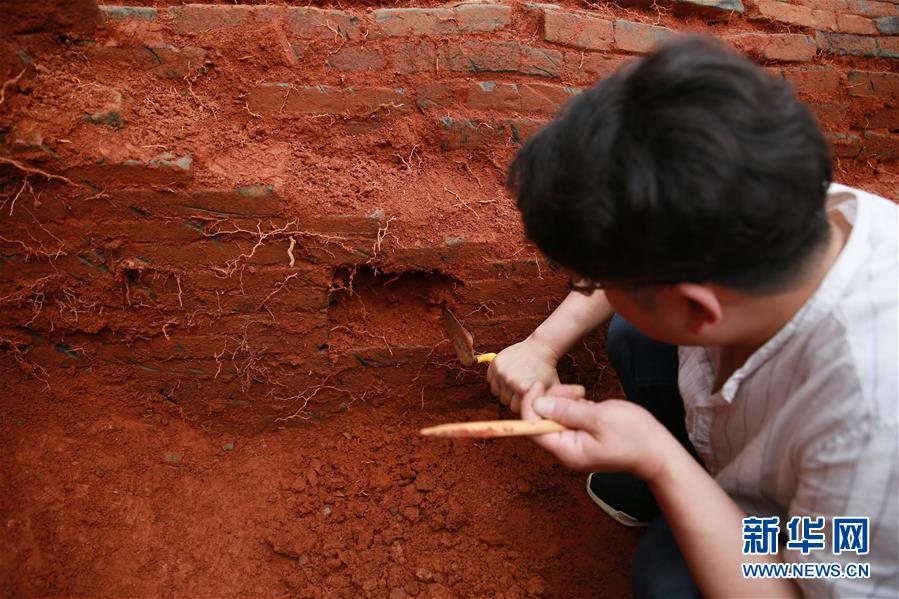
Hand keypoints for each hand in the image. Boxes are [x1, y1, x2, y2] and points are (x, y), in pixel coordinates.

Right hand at [486, 336, 559, 412]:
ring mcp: (502, 372)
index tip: (528, 395)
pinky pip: (490, 379)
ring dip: (504, 389)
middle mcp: (511, 381)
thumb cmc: (547, 371)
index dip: (522, 404)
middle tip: (521, 388)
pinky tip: (508, 375)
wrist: (541, 348)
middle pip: (505, 401)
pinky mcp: (495, 363)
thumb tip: (537, 424)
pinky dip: (497, 379)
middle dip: (512, 397)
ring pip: (496, 392)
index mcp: (524, 389)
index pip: (516, 408)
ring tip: (515, 381)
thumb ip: (546, 407)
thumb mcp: (551, 391)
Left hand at [520, 382, 676, 481]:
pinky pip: (569, 419)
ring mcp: (575, 445)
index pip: (532, 428)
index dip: (530, 404)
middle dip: (553, 399)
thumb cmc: (634, 435)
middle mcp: (567, 451)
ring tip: (587, 397)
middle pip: (542, 420)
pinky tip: (591, 405)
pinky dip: (575, 407)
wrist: (658, 451)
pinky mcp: (583, 438)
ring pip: (556, 417)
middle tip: (578, 390)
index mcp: (567, 450)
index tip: (539, 384)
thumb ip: (566, 411)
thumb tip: (538, 405)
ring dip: (566, 402)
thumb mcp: (599, 417)